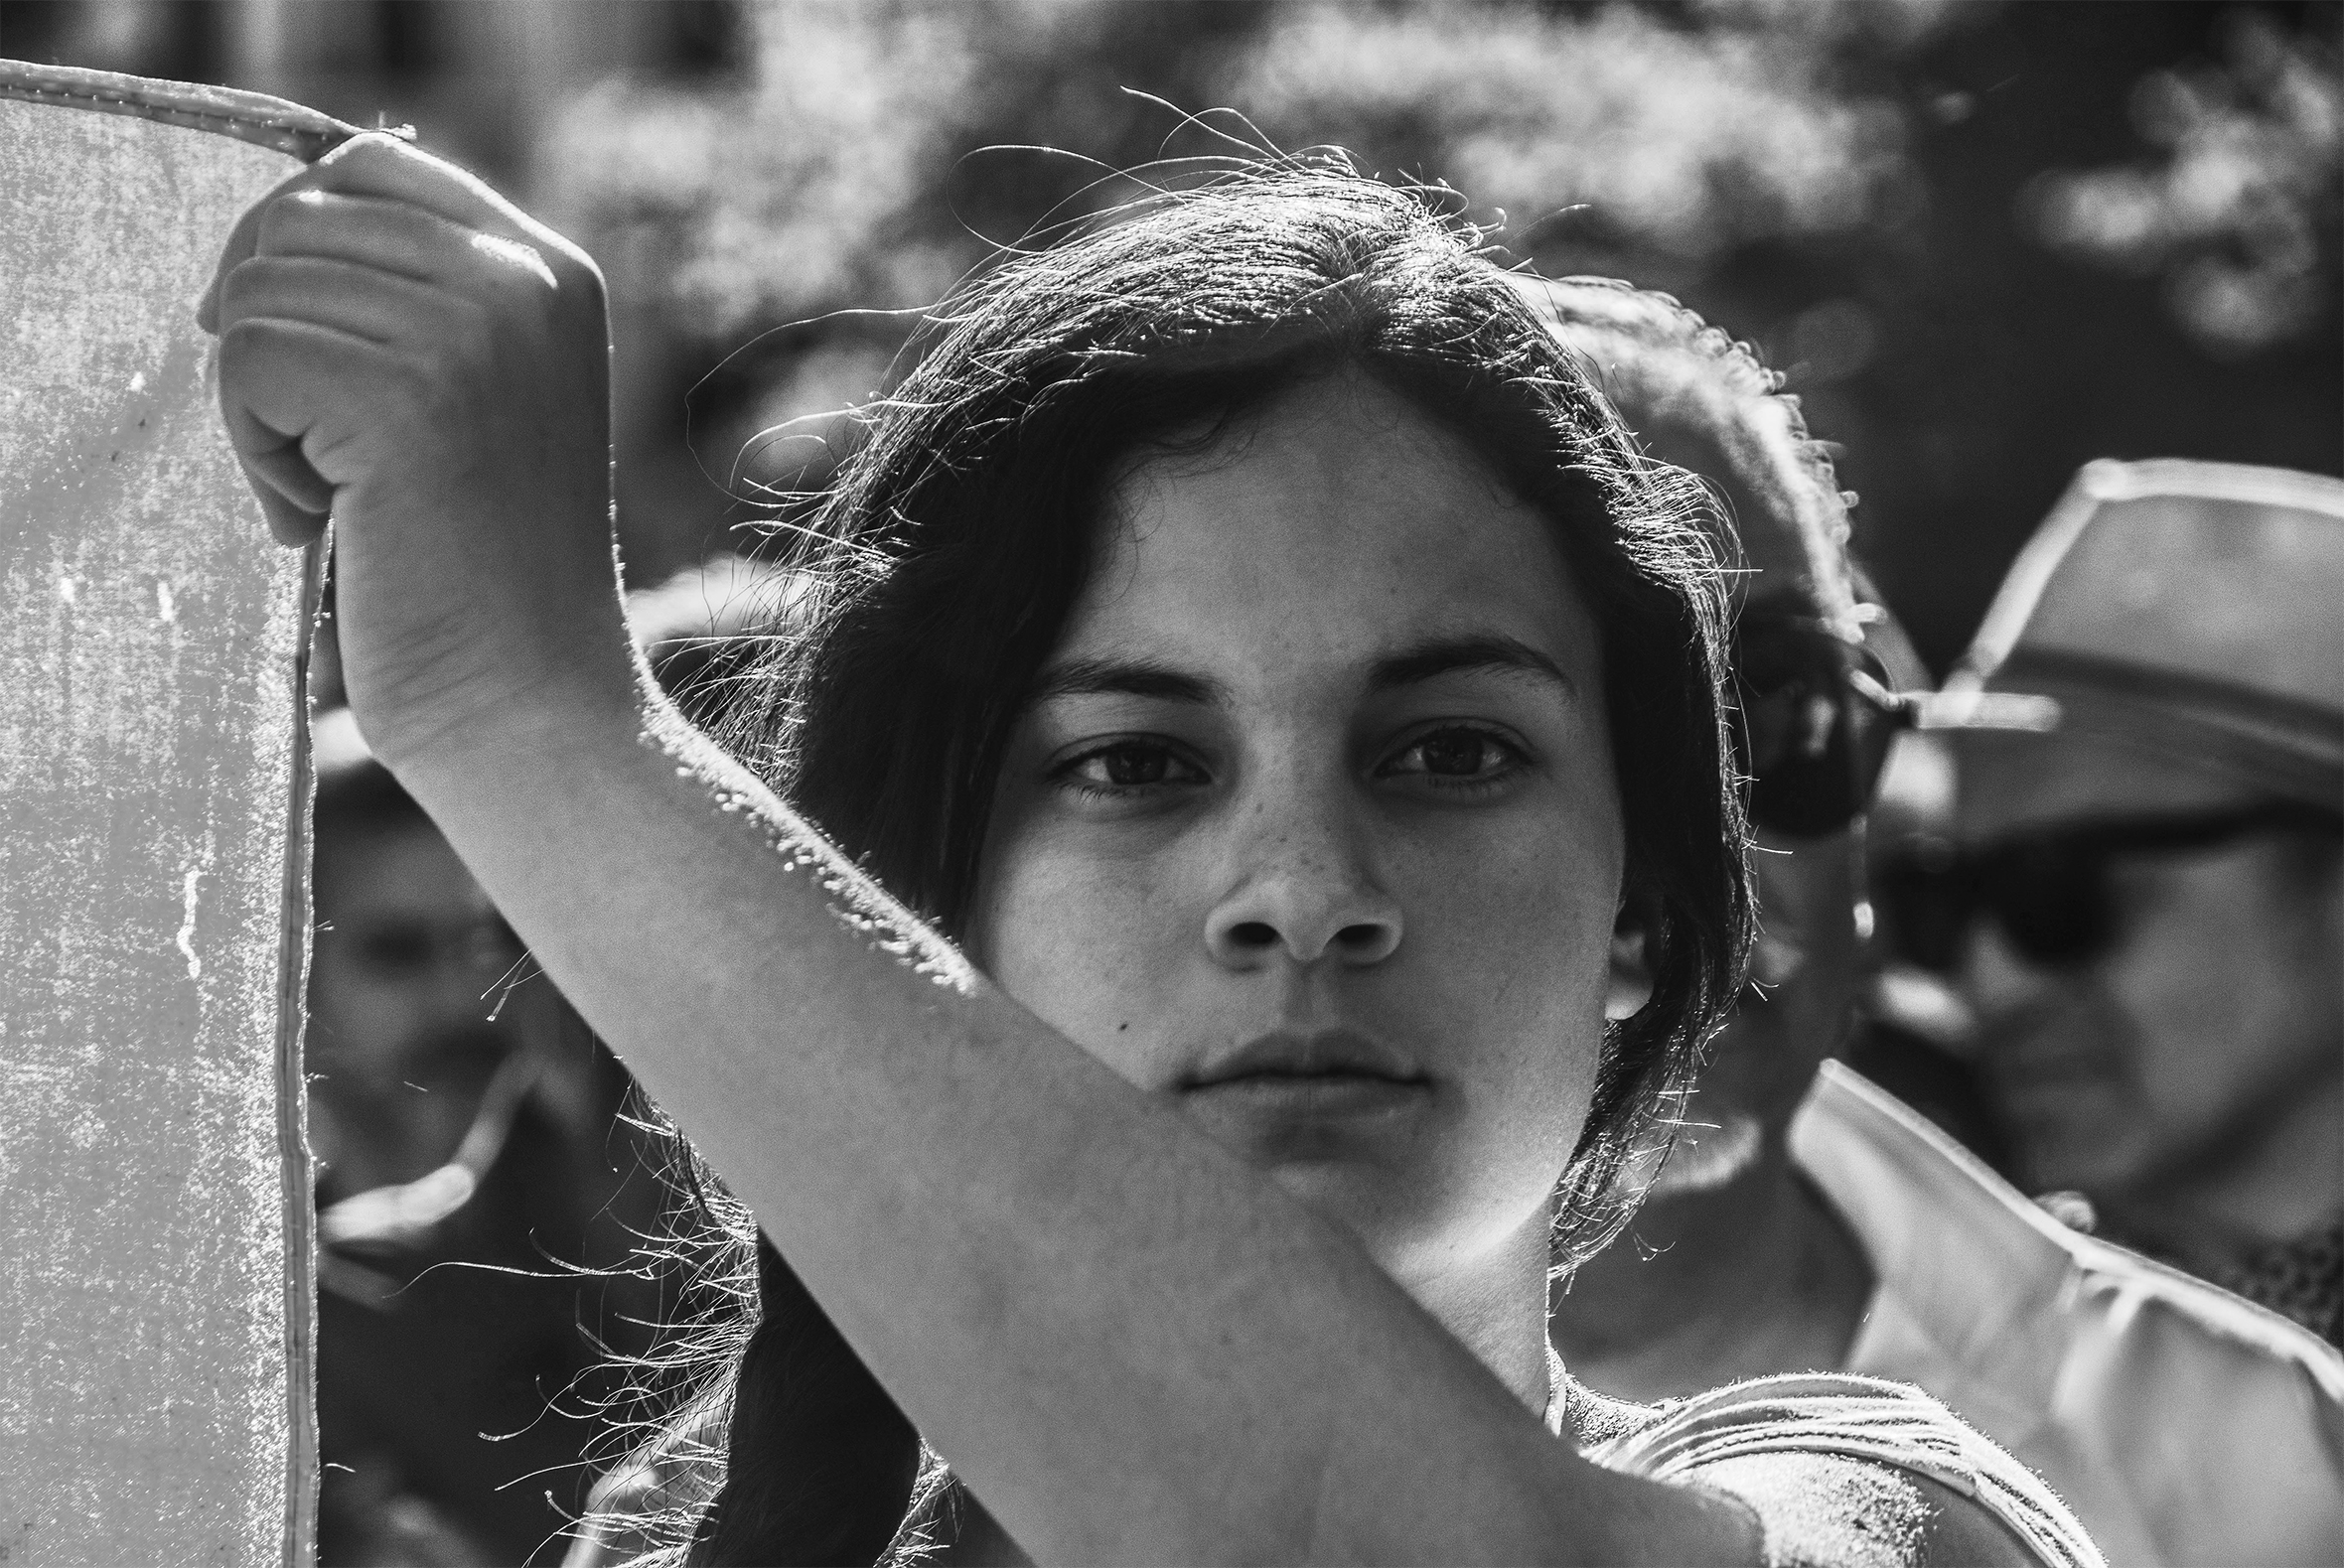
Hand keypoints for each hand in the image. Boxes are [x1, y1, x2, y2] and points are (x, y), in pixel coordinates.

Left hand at [202, 133, 630, 767]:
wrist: (535, 699)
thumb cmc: (486, 570)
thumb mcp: (476, 396)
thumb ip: (411, 299)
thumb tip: (267, 231)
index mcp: (552, 270)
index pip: (370, 164)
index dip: (293, 242)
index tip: (296, 352)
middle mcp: (524, 278)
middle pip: (295, 222)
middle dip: (272, 333)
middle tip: (321, 454)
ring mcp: (473, 331)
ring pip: (258, 293)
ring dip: (261, 407)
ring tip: (335, 496)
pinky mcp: (408, 395)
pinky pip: (245, 360)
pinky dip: (255, 450)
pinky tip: (327, 519)